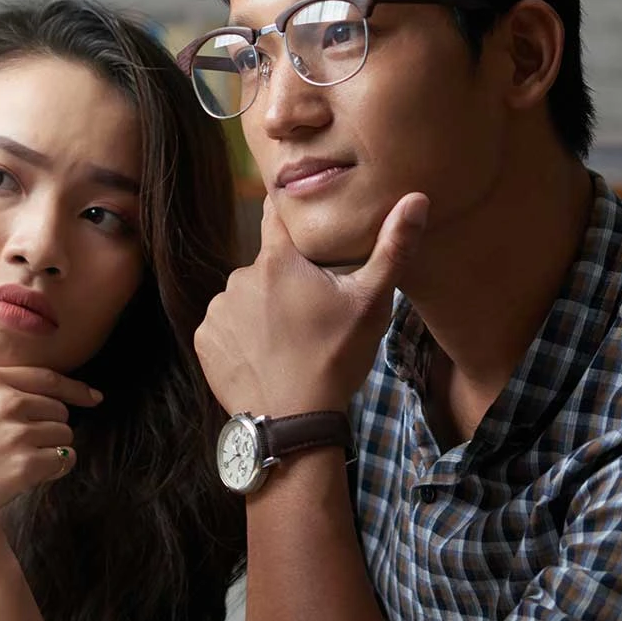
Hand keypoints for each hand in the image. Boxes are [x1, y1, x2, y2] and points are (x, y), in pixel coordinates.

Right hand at [0, 301, 96, 505]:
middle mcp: (5, 401)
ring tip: (27, 457)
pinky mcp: (26, 465)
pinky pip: (65, 459)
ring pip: (65, 434)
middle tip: (30, 441)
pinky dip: (57, 468)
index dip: (74, 390)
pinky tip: (36, 473)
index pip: (48, 379)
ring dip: (54, 448)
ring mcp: (16, 432)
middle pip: (60, 408)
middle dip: (53, 424)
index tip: (93, 397)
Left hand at [195, 192, 428, 417]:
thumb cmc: (335, 359)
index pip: (276, 217)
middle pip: (266, 268)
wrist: (292, 421)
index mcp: (277, 261)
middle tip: (310, 314)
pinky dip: (240, 337)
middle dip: (285, 283)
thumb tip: (416, 199)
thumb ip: (393, 248)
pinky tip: (264, 356)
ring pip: (245, 299)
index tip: (298, 220)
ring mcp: (217, 310)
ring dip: (261, 311)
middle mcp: (238, 278)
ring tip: (289, 341)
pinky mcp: (204, 340)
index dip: (289, 216)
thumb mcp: (370, 303)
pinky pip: (224, 327)